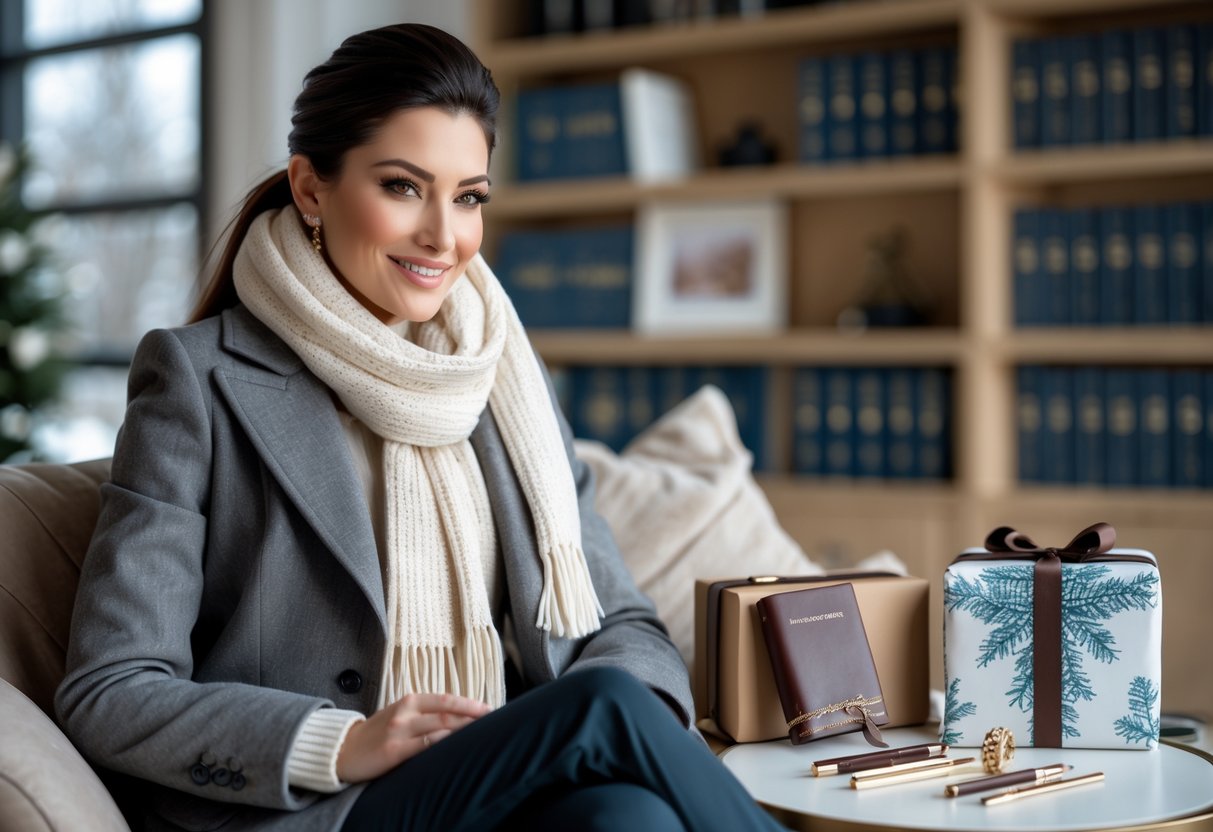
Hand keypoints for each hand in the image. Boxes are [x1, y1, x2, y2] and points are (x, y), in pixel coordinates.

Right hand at [336, 693, 491, 782]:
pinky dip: (443, 744)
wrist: (343, 749)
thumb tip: (459, 716)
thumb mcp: (401, 715)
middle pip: (448, 712)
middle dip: (474, 717)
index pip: (447, 699)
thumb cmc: (378, 733)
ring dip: (463, 730)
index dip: (471, 704)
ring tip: (483, 734)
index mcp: (410, 701)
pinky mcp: (393, 750)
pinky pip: (424, 746)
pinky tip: (457, 747)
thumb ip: (426, 713)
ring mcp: (399, 730)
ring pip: (439, 727)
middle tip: (495, 721)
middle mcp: (406, 711)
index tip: (491, 710)